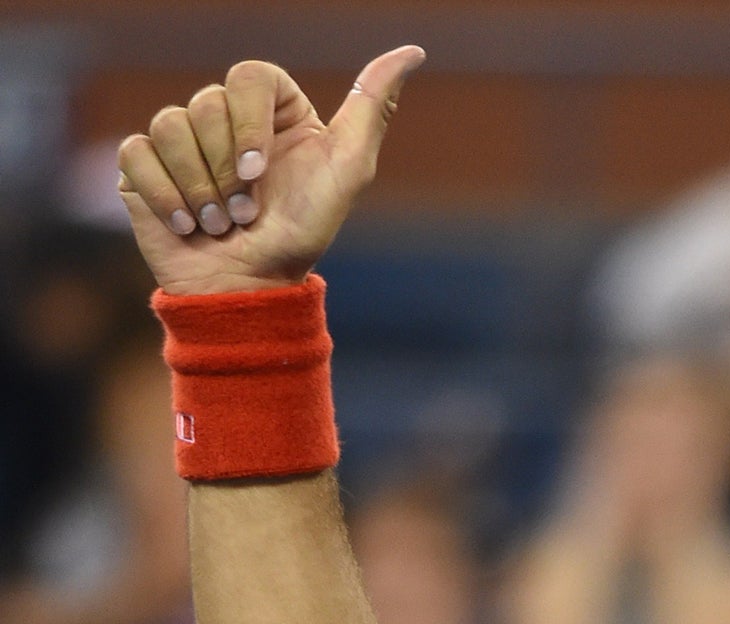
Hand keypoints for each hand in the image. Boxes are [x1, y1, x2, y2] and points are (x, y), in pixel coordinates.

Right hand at [116, 47, 424, 295]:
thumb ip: (373, 105)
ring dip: (200, 188)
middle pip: (206, 102)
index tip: (259, 171)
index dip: (249, 122)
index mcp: (274, 111)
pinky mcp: (144, 166)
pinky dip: (165, 195)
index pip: (250, 76)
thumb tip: (412, 50)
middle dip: (227, 168)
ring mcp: (183, 141)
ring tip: (221, 223)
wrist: (252, 286)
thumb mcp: (349, 168)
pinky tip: (188, 224)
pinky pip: (136, 153)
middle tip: (245, 210)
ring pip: (170, 126)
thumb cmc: (303, 231)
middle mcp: (226, 119)